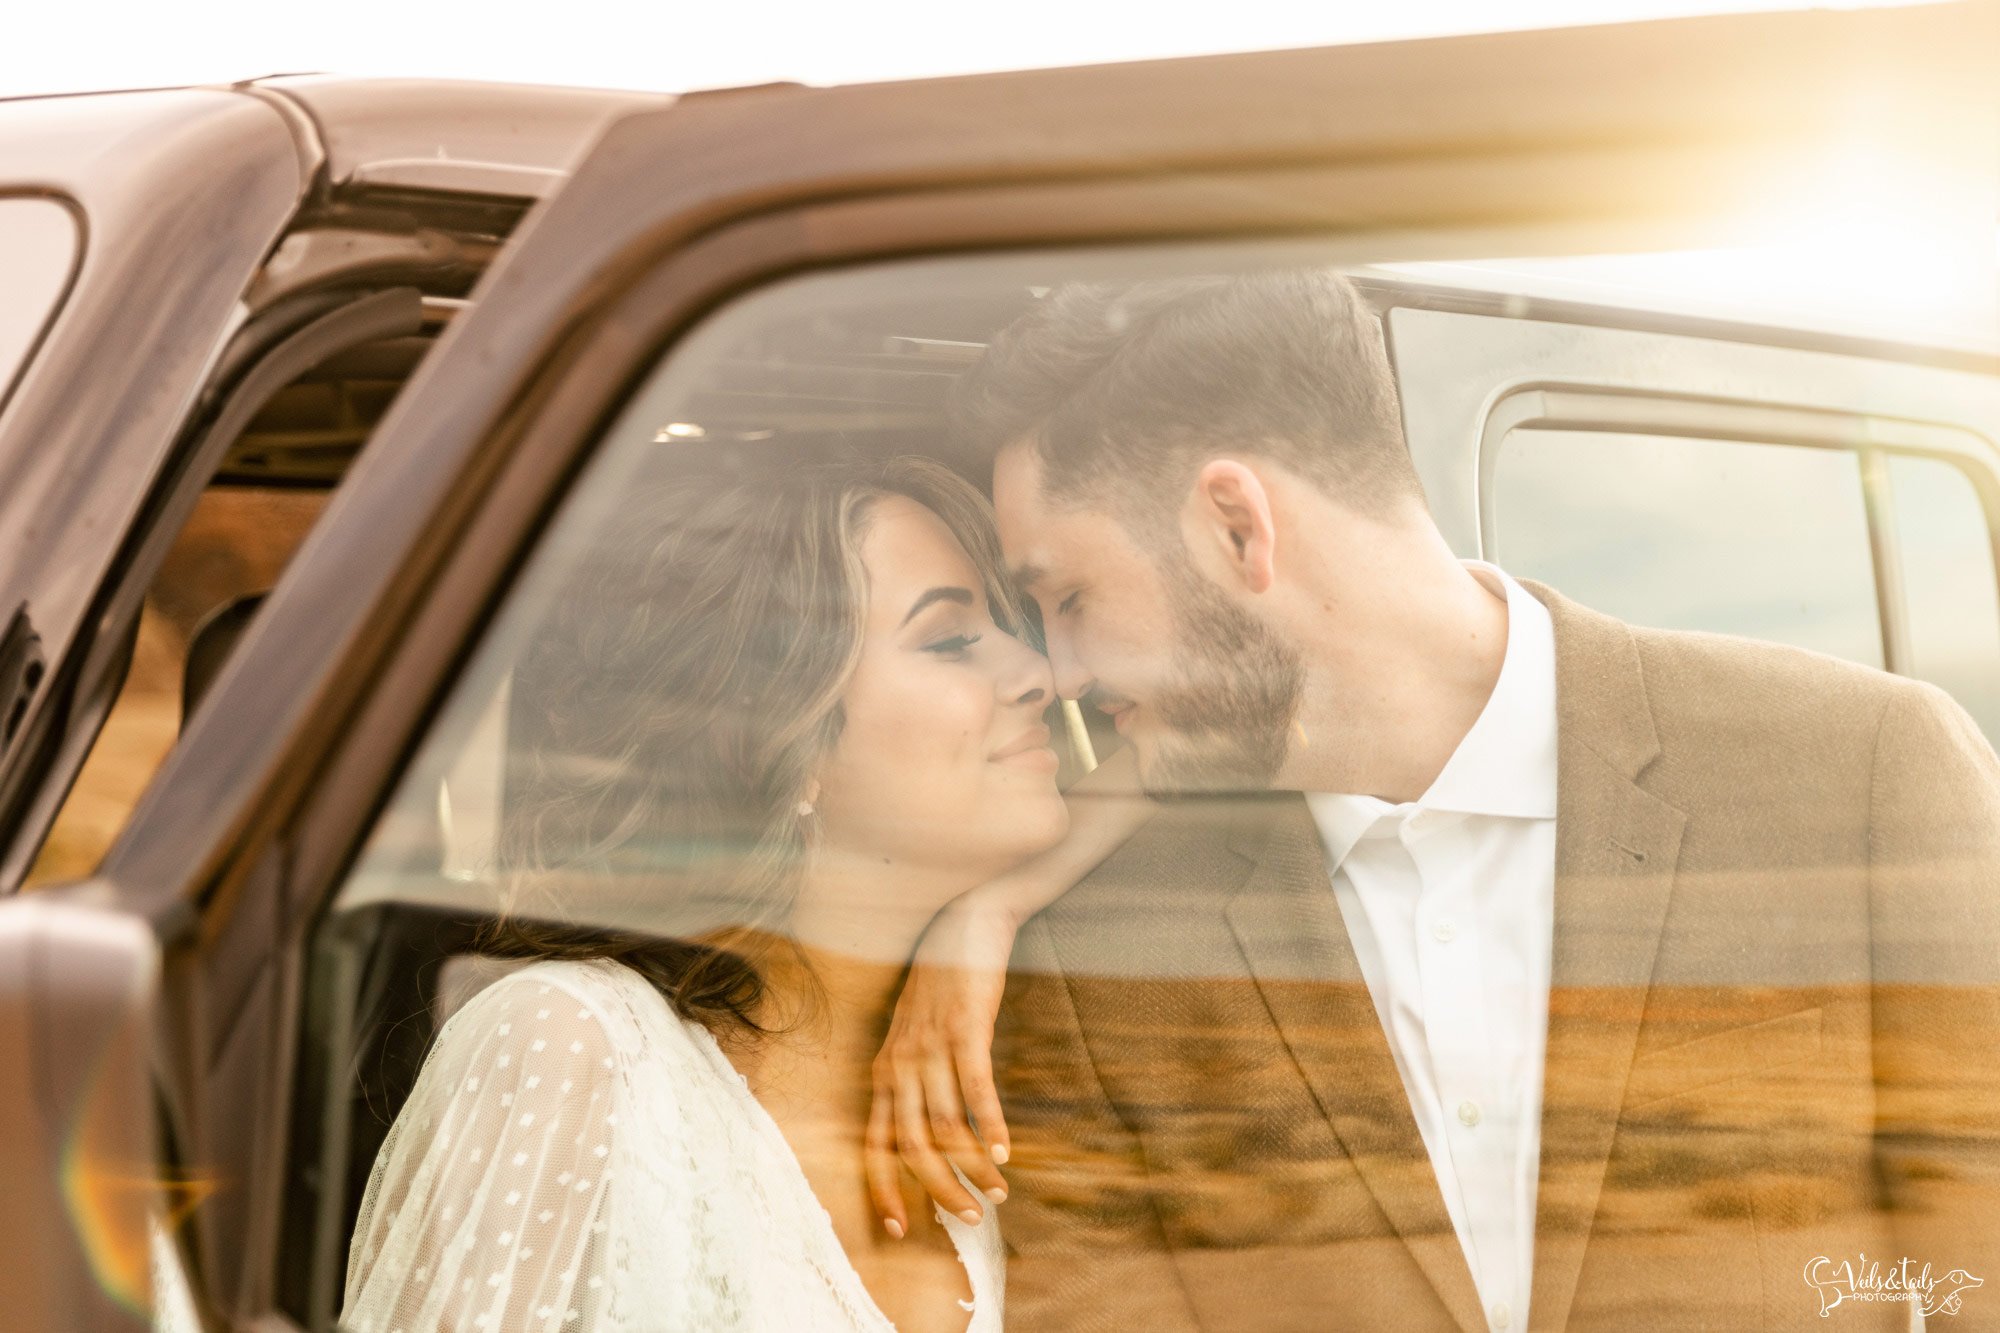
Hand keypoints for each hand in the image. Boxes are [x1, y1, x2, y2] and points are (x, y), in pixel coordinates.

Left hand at [866, 892, 1020, 1236]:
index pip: (874, 1144)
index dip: (884, 1188)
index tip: (901, 1229)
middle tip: (969, 1219)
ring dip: (972, 1168)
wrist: (963, 923)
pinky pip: (976, 1091)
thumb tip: (932, 1130)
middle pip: (912, 1146)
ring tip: (996, 1195)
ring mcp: (932, 1047)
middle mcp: (900, 1064)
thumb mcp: (916, 1033)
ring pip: (946, 1127)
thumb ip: (917, 1077)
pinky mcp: (966, 1031)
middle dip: (938, 1190)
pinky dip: (991, 1127)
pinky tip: (1006, 1153)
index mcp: (884, 1070)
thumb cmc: (942, 983)